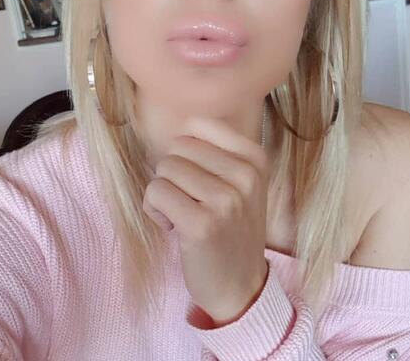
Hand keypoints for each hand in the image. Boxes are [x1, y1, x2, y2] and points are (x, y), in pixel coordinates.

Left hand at [143, 116, 269, 326]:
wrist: (242, 285)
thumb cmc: (232, 228)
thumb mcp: (241, 184)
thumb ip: (217, 152)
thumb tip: (177, 129)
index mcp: (255, 158)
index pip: (199, 125)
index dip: (186, 150)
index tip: (198, 176)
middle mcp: (245, 175)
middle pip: (178, 147)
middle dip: (173, 173)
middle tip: (189, 199)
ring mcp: (225, 200)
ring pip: (164, 169)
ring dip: (163, 193)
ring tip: (183, 214)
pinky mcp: (201, 225)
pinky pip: (156, 193)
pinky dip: (154, 209)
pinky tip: (172, 226)